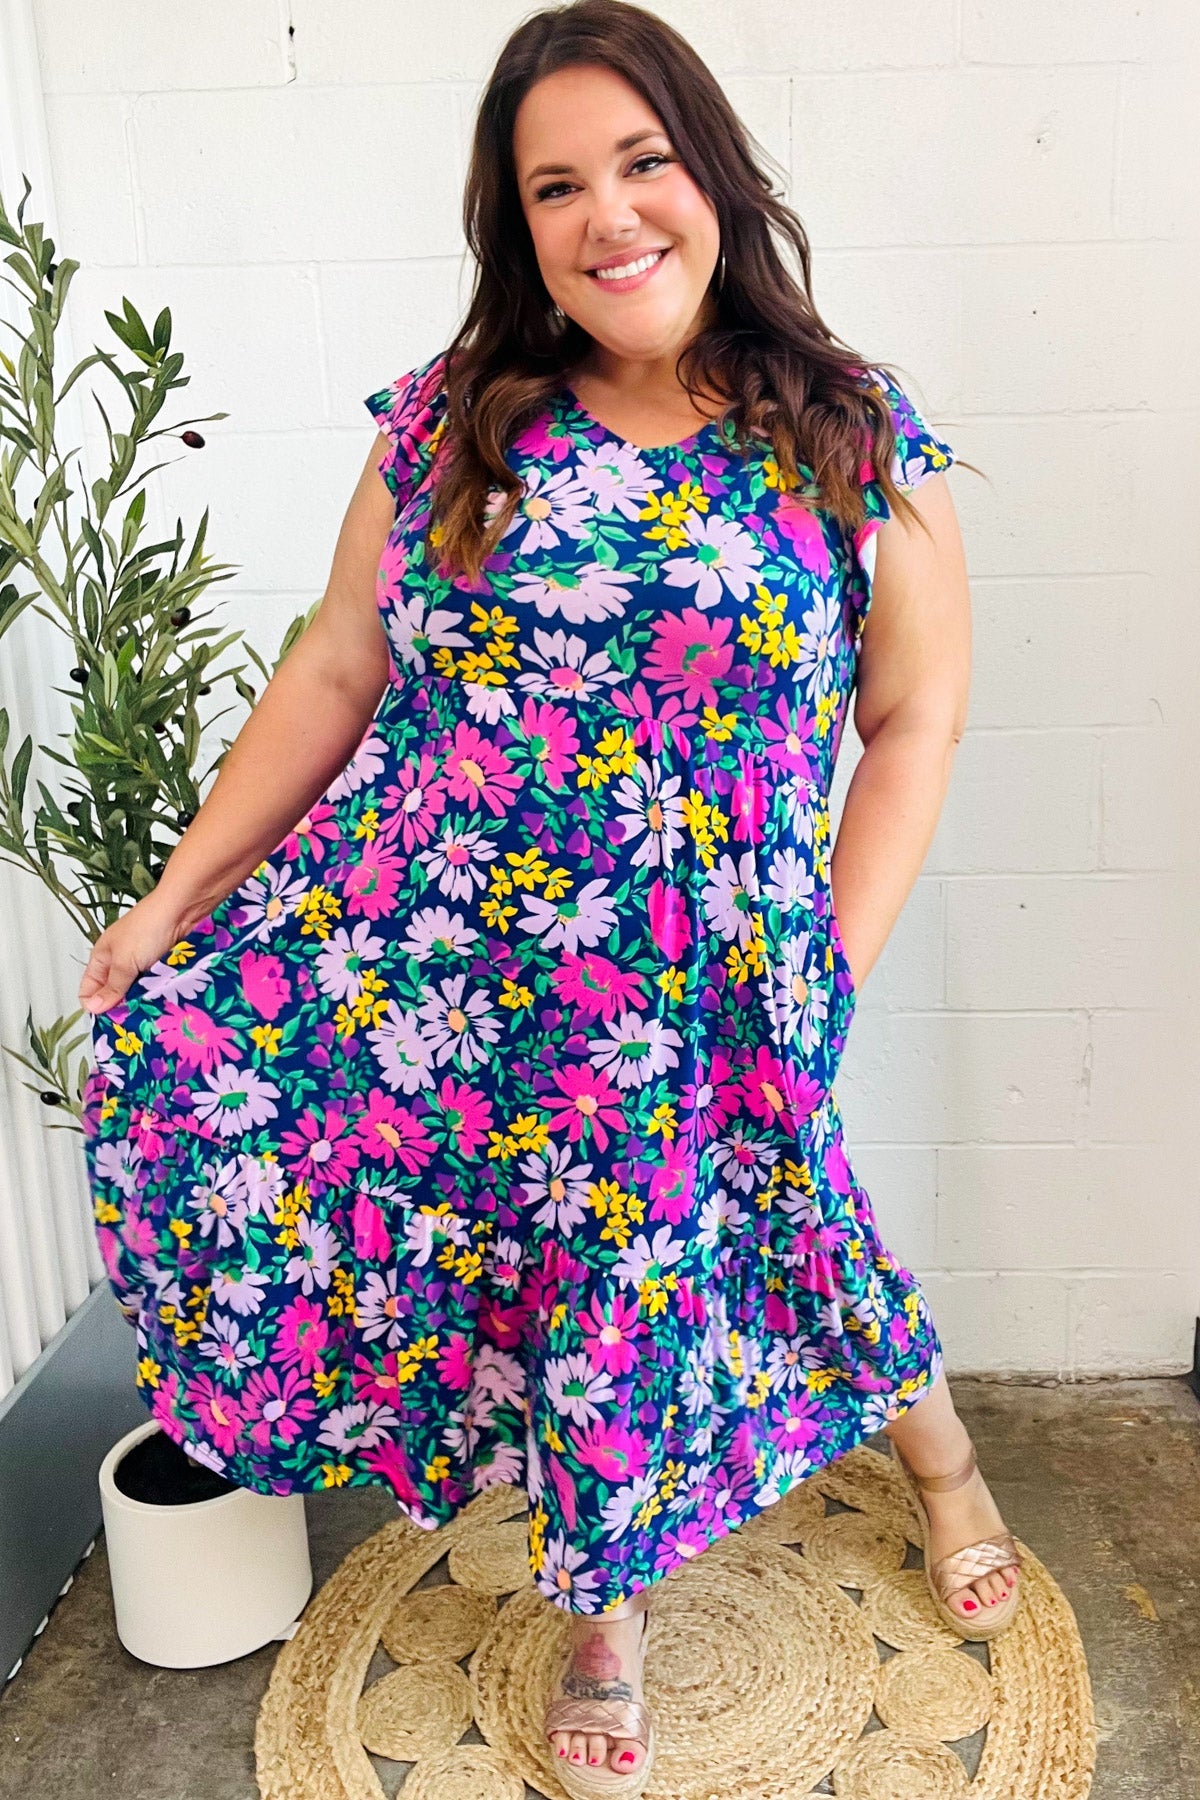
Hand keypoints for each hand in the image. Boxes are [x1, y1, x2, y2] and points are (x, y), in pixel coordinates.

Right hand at [78, 890, 194, 1017]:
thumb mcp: (124, 961)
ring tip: (148, 1012)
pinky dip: (159, 994)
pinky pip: (156, 988)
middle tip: (130, 1019)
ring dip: (142, 1002)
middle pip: (114, 995)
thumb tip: (93, 1008)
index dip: (95, 1006)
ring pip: (137, 993)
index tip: (108, 1021)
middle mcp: (121, 962)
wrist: (184, 910)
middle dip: (121, 1007)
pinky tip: (163, 1003)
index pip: (88, 990)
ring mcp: (143, 966)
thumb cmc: (149, 927)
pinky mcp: (163, 968)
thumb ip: (112, 987)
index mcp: (102, 958)